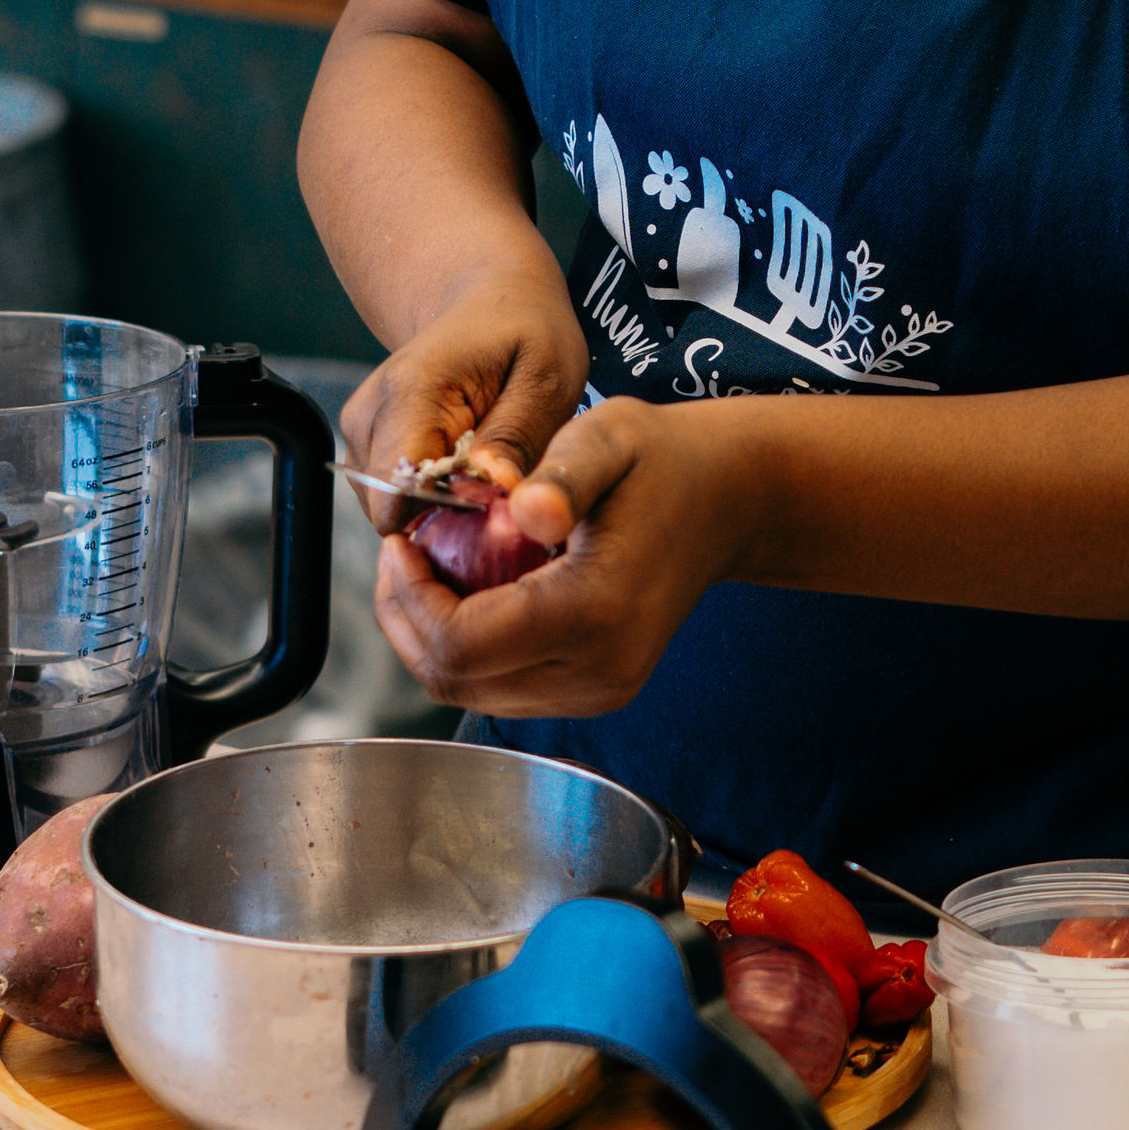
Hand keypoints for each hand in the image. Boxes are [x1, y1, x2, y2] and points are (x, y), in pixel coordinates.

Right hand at [336, 265, 587, 522]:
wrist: (488, 299)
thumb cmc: (526, 332)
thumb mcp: (547, 376)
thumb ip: (517, 437)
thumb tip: (493, 492)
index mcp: (410, 392)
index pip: (399, 493)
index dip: (450, 518)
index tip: (498, 507)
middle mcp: (368, 414)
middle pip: (392, 511)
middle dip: (449, 517)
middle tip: (503, 488)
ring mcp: (359, 431)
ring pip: (391, 511)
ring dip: (441, 508)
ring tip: (487, 470)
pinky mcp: (365, 445)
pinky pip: (394, 499)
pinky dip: (431, 498)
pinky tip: (467, 468)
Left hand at [371, 391, 772, 720]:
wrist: (726, 501)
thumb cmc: (663, 460)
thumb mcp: (611, 437)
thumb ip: (565, 472)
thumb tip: (526, 511)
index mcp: (595, 612)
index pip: (461, 643)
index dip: (410, 598)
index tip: (403, 541)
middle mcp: (598, 670)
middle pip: (455, 680)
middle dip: (408, 618)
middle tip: (403, 553)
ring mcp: (598, 690)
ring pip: (471, 692)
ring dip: (431, 635)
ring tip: (429, 569)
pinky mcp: (595, 691)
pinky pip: (501, 688)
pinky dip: (466, 646)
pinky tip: (468, 591)